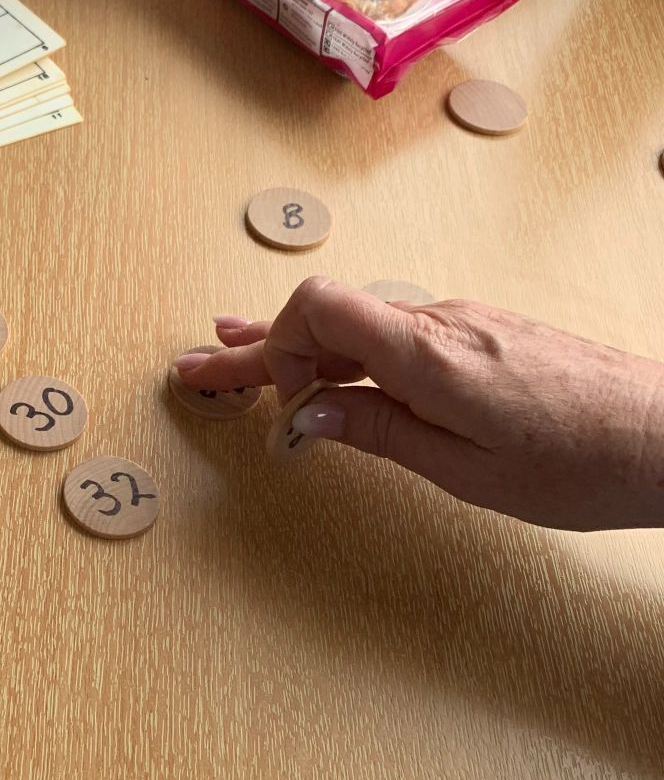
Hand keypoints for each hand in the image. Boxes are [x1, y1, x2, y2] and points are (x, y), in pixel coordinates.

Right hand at [174, 276, 663, 530]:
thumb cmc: (583, 462)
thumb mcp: (465, 469)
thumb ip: (377, 432)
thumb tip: (305, 417)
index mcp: (428, 355)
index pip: (319, 310)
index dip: (278, 349)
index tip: (280, 407)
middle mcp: (439, 324)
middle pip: (324, 317)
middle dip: (255, 348)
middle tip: (196, 368)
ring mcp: (462, 323)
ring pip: (356, 324)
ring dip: (295, 345)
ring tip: (237, 352)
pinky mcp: (481, 336)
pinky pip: (391, 330)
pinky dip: (344, 346)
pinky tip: (325, 360)